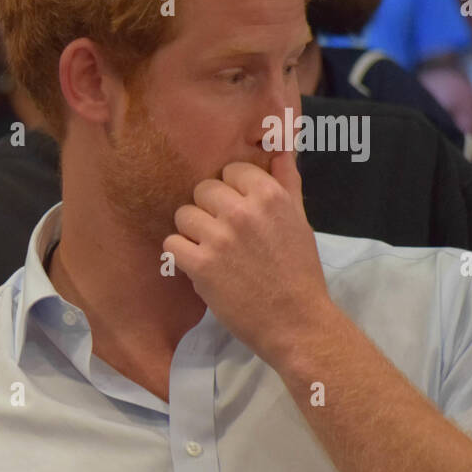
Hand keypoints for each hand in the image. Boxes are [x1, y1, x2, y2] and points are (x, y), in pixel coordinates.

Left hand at [163, 152, 334, 367]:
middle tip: (222, 234)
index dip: (231, 191)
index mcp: (270, 196)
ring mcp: (219, 238)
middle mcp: (243, 211)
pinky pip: (171, 243)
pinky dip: (180, 255)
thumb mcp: (300, 221)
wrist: (296, 322)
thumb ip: (287, 182)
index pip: (230, 171)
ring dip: (191, 232)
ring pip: (183, 215)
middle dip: (208, 210)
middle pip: (202, 190)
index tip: (239, 212)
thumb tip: (280, 149)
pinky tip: (198, 265)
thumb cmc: (299, 272)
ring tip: (210, 250)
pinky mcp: (201, 265)